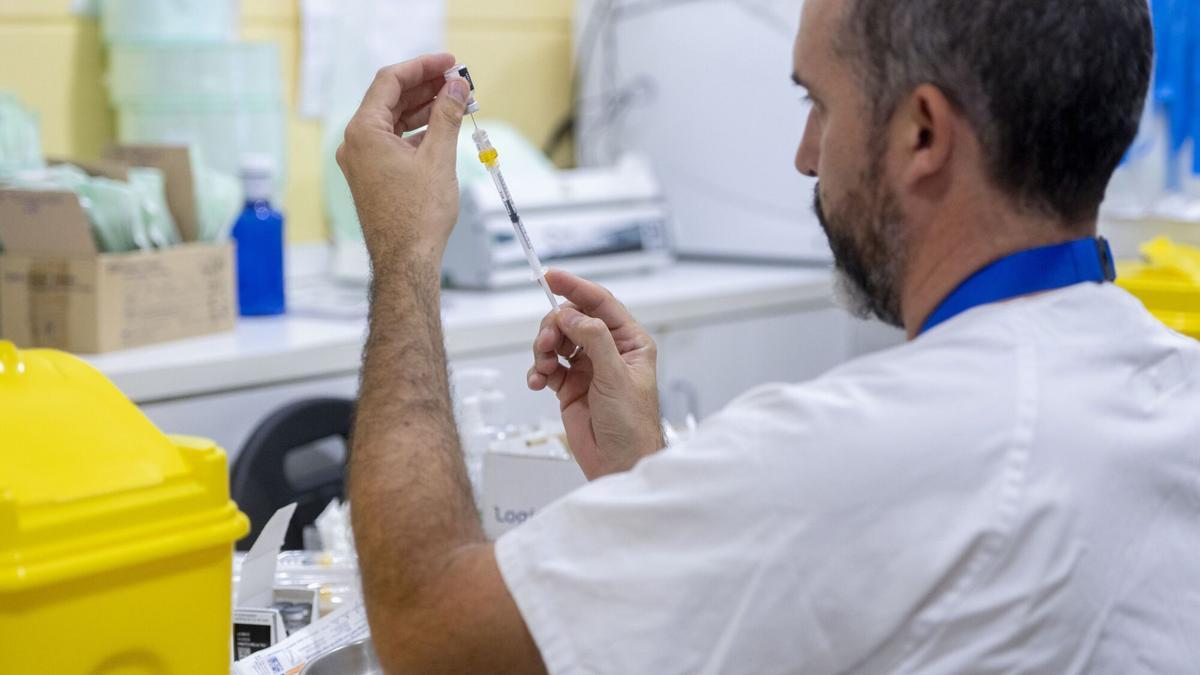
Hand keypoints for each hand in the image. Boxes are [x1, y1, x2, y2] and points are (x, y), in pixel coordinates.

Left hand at [337, 53, 466, 267]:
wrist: (406, 260)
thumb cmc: (417, 216)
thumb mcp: (438, 157)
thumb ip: (446, 115)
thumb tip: (456, 87)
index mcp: (364, 132)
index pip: (390, 81)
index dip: (422, 67)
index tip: (449, 62)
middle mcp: (356, 143)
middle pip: (391, 99)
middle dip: (426, 87)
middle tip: (457, 80)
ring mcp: (362, 161)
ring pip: (394, 121)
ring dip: (424, 109)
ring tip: (456, 102)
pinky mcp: (372, 176)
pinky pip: (394, 142)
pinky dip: (417, 132)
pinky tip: (442, 129)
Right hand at [528, 270, 663, 479]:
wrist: (619, 463)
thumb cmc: (632, 426)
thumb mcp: (616, 378)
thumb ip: (595, 342)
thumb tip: (573, 316)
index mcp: (630, 342)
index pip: (601, 304)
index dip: (575, 288)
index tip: (551, 277)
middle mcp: (608, 350)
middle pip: (572, 320)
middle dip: (553, 328)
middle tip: (546, 344)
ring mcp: (588, 367)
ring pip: (556, 341)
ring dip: (543, 350)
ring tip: (543, 369)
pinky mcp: (570, 386)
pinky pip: (547, 366)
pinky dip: (538, 371)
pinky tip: (537, 382)